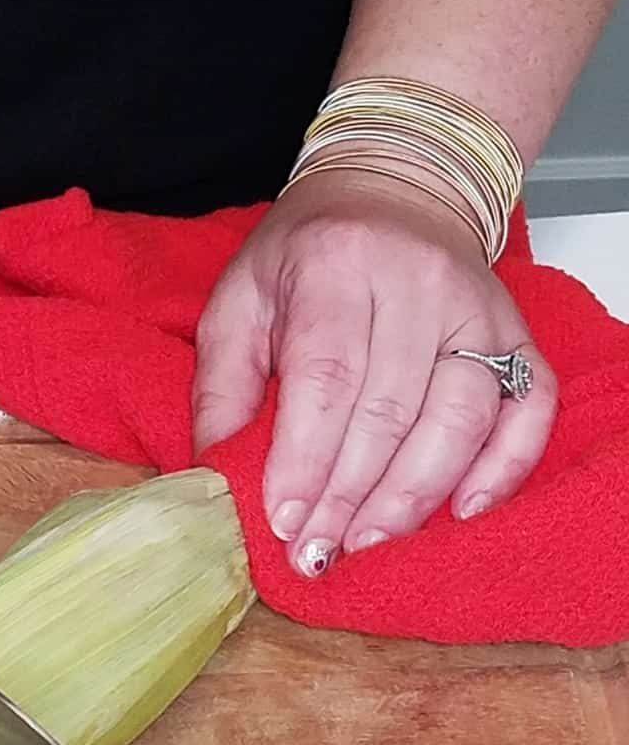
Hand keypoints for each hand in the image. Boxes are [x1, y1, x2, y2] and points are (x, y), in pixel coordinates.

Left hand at [192, 168, 556, 576]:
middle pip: (391, 410)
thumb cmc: (308, 255)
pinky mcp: (517, 334)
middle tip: (316, 553)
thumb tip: (214, 473)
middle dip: (349, 496)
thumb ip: (222, 385)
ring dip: (414, 495)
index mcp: (336, 264)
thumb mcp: (239, 299)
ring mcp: (477, 310)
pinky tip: (460, 511)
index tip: (284, 522)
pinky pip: (529, 409)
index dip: (306, 459)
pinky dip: (503, 467)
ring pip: (460, 418)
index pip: (327, 375)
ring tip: (366, 543)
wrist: (393, 191)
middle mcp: (417, 282)